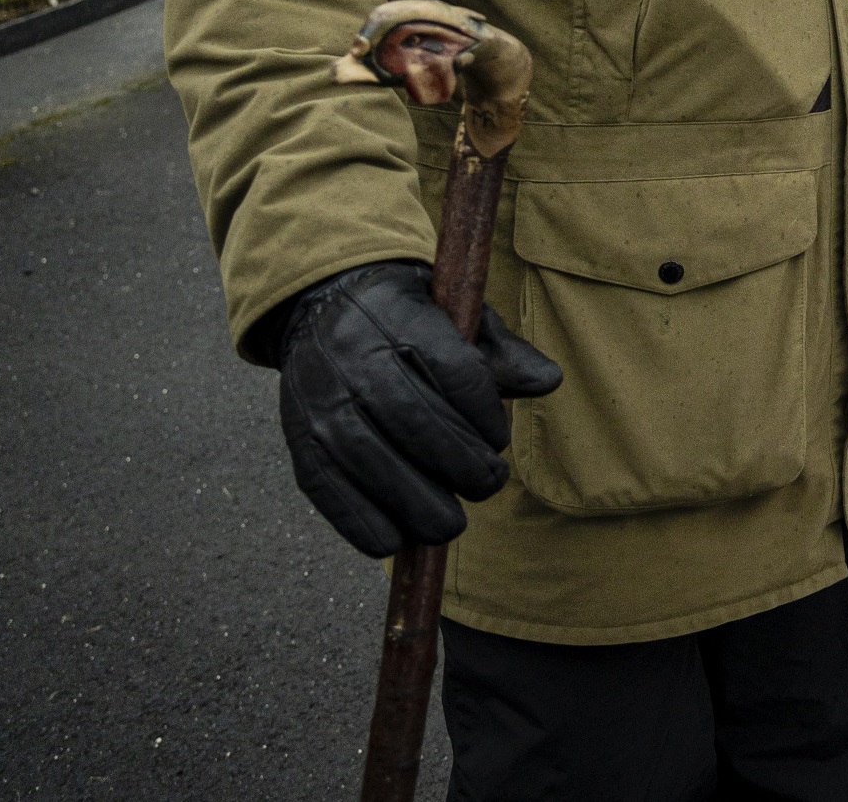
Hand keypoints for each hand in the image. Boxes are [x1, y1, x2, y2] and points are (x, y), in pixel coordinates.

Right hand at [276, 261, 561, 556]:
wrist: (324, 306)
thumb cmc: (410, 321)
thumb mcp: (457, 317)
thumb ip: (502, 353)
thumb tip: (549, 381)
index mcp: (403, 316)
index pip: (453, 369)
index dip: (483, 413)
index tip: (498, 439)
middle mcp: (354, 355)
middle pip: (412, 417)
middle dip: (458, 463)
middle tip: (488, 484)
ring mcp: (320, 398)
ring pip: (368, 457)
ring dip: (416, 501)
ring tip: (451, 523)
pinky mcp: (297, 435)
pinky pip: (326, 485)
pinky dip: (360, 521)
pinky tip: (397, 539)